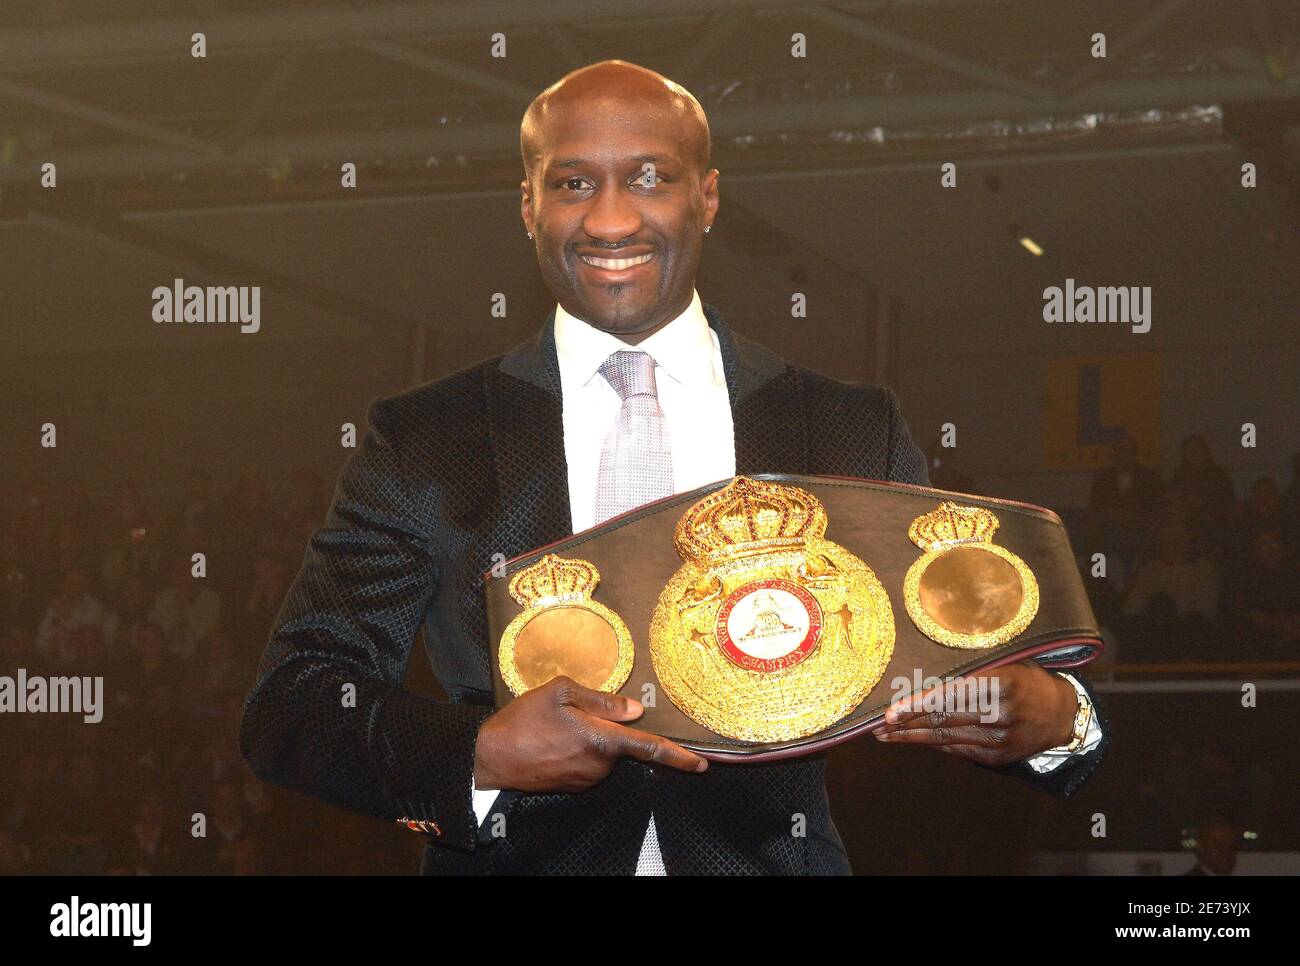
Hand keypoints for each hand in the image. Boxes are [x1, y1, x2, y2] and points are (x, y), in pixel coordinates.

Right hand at [473, 675, 707, 792]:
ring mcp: (586, 780)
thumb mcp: (561, 693)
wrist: (492, 757)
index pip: (649, 748)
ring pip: (604, 754)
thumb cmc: (524, 720)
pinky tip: (553, 741)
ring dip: (591, 740)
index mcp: (601, 740)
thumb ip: (602, 700)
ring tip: (556, 727)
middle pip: (620, 745)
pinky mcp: (573, 787)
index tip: (701, 764)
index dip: (678, 756)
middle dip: (607, 729)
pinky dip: (579, 751)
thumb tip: (634, 709)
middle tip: (572, 714)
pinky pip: (588, 765)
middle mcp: (599, 765)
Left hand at [873, 661, 1076, 766]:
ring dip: (911, 736)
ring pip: (944, 737)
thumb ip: (974, 660)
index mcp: (1001, 682)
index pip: (949, 695)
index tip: (891, 710)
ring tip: (884, 734)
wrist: (1061, 715)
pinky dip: (932, 742)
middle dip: (905, 722)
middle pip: (942, 718)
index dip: (917, 704)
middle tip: (876, 723)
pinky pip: (956, 748)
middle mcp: (999, 713)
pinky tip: (912, 738)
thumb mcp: (1007, 659)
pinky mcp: (996, 756)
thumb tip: (929, 654)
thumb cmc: (1026, 678)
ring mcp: (997, 738)